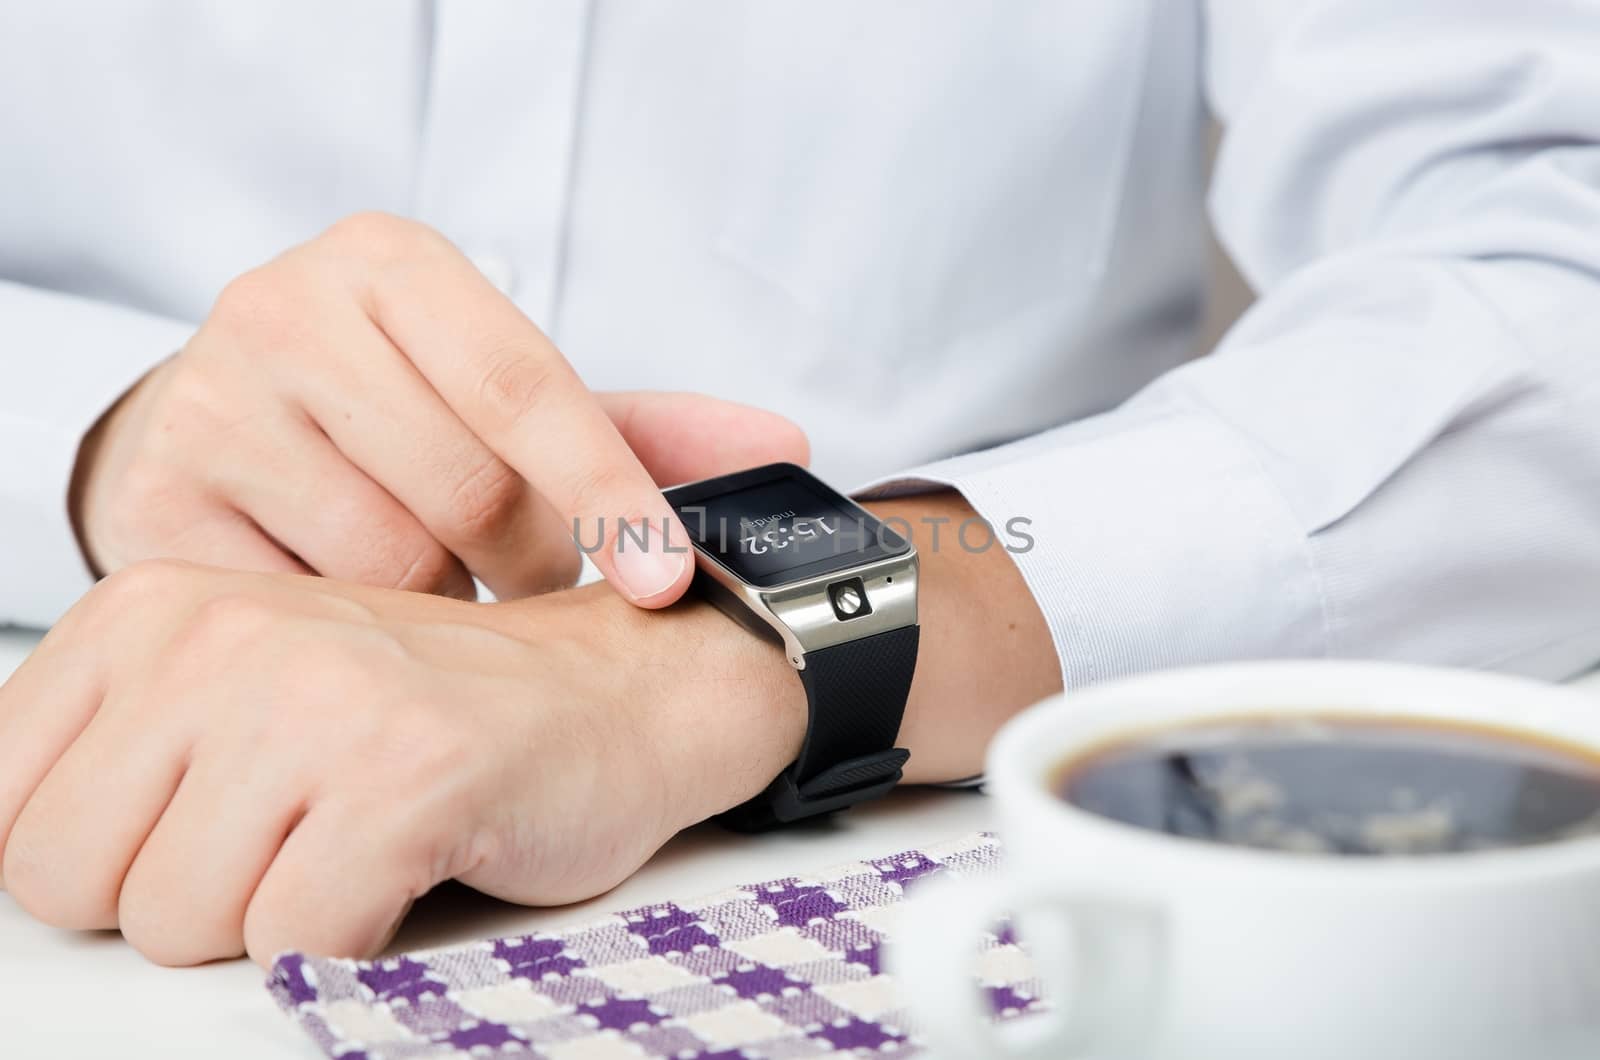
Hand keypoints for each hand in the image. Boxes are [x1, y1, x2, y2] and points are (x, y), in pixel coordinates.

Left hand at [0, 559, 805, 965]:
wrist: (621, 691)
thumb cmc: (432, 716)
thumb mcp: (240, 699)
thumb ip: (119, 764)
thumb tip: (20, 869)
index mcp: (155, 609)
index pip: (2, 809)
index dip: (103, 863)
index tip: (200, 837)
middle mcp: (219, 636)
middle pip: (67, 880)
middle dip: (176, 904)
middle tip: (288, 845)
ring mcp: (315, 700)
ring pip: (175, 926)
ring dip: (271, 926)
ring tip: (353, 847)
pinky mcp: (405, 777)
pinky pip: (296, 947)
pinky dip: (352, 946)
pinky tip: (407, 871)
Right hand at [70, 212, 807, 604]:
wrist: (220, 423)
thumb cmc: (398, 412)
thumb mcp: (511, 398)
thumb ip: (643, 426)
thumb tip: (785, 446)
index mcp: (391, 265)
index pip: (525, 384)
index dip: (608, 494)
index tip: (667, 583)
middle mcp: (286, 310)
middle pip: (460, 486)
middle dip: (527, 567)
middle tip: (537, 597)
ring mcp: (210, 404)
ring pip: (384, 563)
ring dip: (445, 610)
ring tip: (445, 595)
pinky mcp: (156, 503)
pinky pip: (302, 616)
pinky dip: (361, 638)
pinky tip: (366, 622)